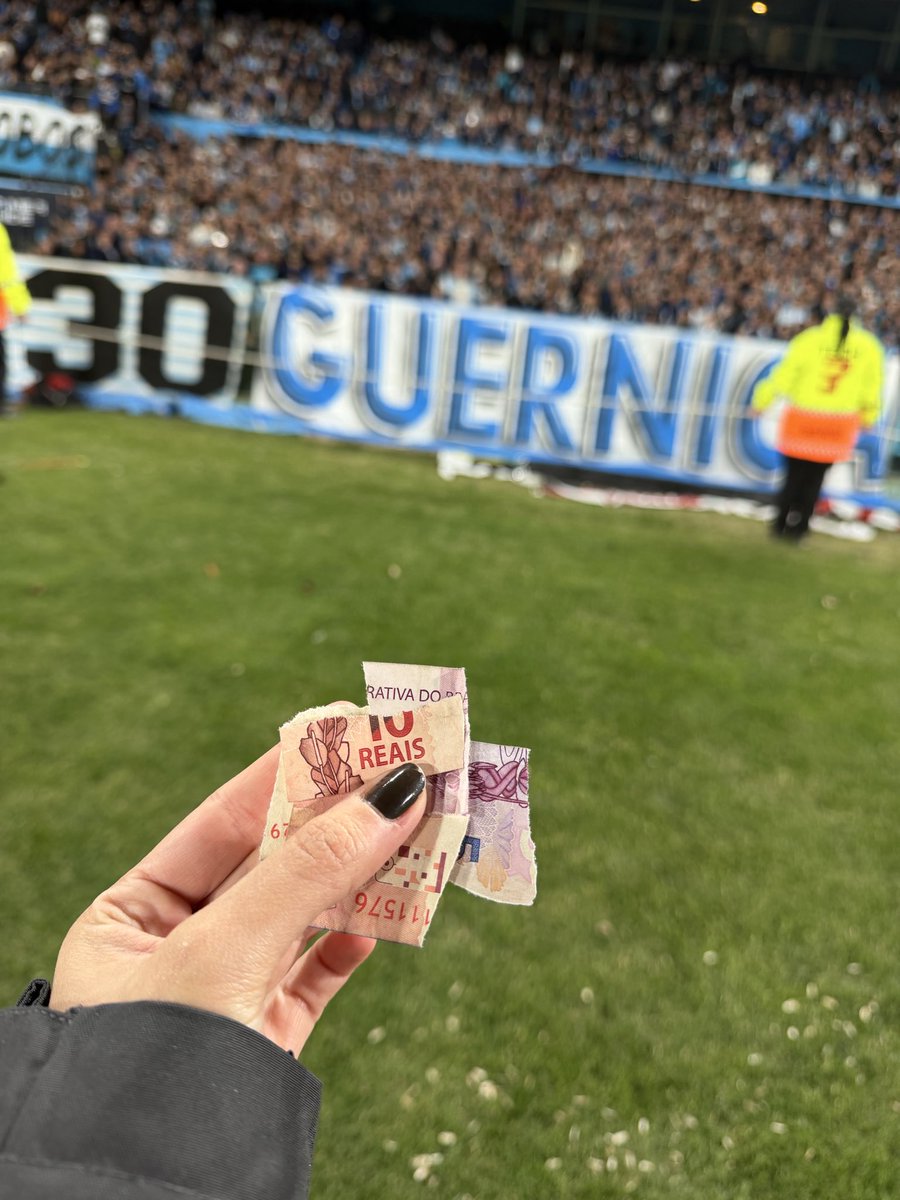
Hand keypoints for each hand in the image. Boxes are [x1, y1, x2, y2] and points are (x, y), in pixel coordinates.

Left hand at [50, 747, 425, 1054]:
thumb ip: (307, 872)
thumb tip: (391, 795)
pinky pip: (323, 970)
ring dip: (365, 872)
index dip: (287, 774)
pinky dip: (361, 937)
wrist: (148, 1196)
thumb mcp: (224, 950)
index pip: (220, 823)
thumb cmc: (156, 1061)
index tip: (348, 727)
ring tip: (422, 826)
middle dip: (339, 819)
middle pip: (272, 863)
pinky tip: (395, 908)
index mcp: (130, 918)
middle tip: (405, 767)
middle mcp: (176, 948)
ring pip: (307, 913)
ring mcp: (226, 992)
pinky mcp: (269, 1037)